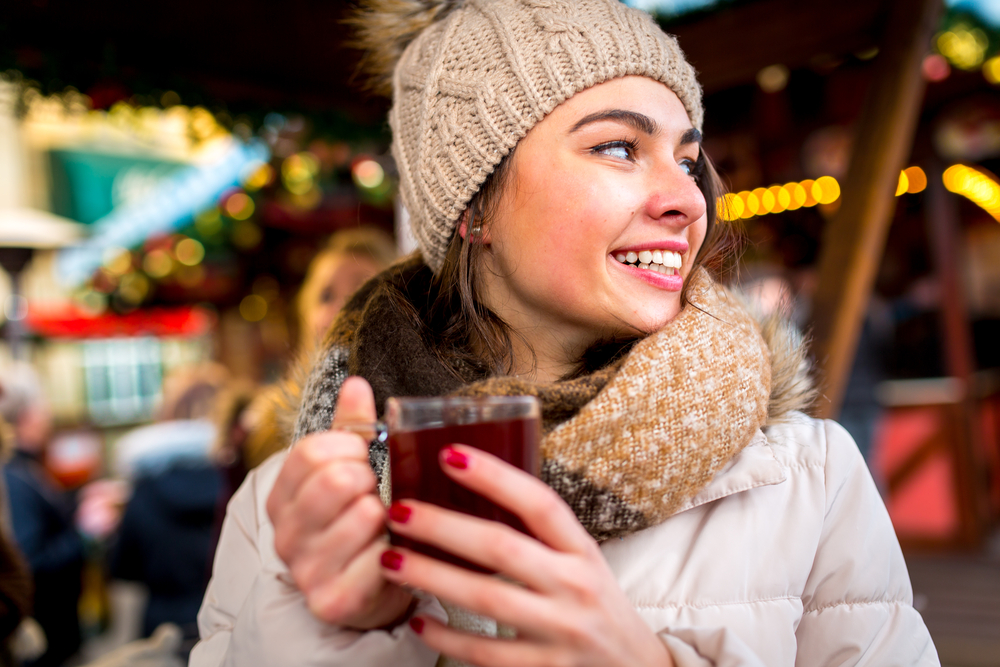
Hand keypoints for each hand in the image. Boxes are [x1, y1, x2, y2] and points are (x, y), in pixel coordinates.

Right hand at [266, 376, 412, 628]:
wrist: (370, 590)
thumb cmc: (359, 522)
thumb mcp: (351, 470)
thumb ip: (352, 427)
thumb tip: (357, 384)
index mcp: (283, 496)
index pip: (312, 451)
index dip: (352, 447)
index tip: (365, 459)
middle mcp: (286, 533)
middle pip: (335, 479)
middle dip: (370, 479)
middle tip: (378, 494)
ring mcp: (306, 569)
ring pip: (364, 515)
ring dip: (389, 516)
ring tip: (386, 526)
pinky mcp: (333, 600)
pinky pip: (377, 559)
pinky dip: (396, 552)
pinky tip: (391, 554)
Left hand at [380, 445, 673, 666]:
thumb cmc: (595, 604)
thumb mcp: (582, 561)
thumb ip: (540, 534)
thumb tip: (477, 488)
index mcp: (582, 550)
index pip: (540, 503)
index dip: (495, 476)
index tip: (449, 454)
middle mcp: (574, 586)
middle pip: (501, 548)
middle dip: (443, 526)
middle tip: (398, 510)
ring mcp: (560, 631)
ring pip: (485, 599)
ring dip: (432, 577)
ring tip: (392, 560)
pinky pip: (484, 654)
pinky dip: (446, 637)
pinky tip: (418, 620)